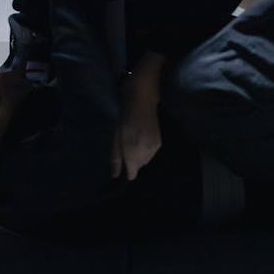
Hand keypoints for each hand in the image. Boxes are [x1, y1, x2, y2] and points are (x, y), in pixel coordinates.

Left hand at [111, 54, 164, 179]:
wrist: (142, 97)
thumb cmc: (124, 114)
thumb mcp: (116, 135)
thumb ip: (116, 156)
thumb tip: (115, 176)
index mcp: (133, 148)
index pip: (132, 172)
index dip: (126, 172)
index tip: (122, 166)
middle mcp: (146, 151)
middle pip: (138, 166)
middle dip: (131, 161)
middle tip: (125, 144)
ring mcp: (155, 147)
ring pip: (145, 160)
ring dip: (138, 155)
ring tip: (133, 139)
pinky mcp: (159, 143)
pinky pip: (150, 154)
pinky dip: (144, 150)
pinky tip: (141, 137)